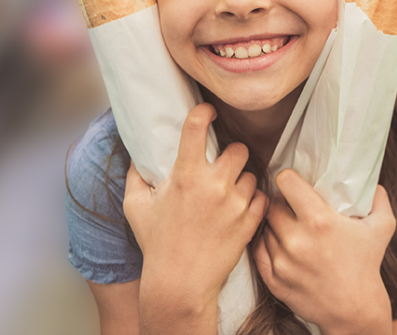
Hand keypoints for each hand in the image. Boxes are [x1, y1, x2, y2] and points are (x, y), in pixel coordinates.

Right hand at [123, 103, 268, 315]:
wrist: (179, 283)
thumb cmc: (156, 244)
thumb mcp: (135, 206)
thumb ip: (136, 176)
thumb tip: (137, 154)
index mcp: (185, 176)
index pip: (196, 126)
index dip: (204, 112)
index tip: (208, 111)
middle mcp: (213, 185)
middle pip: (237, 148)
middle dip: (230, 154)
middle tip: (221, 165)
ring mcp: (234, 204)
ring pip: (250, 174)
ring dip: (241, 179)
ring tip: (228, 192)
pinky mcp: (249, 222)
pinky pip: (260, 197)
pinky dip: (252, 200)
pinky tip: (238, 207)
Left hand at [253, 170, 395, 333]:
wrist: (355, 311)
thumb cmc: (367, 267)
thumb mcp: (382, 228)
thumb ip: (378, 200)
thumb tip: (373, 183)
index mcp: (319, 221)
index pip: (285, 182)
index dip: (288, 178)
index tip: (293, 182)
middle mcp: (297, 240)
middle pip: (271, 204)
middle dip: (280, 202)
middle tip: (289, 205)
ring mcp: (282, 261)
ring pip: (264, 228)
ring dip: (273, 224)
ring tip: (288, 226)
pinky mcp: (274, 279)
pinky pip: (258, 251)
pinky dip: (266, 244)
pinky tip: (280, 243)